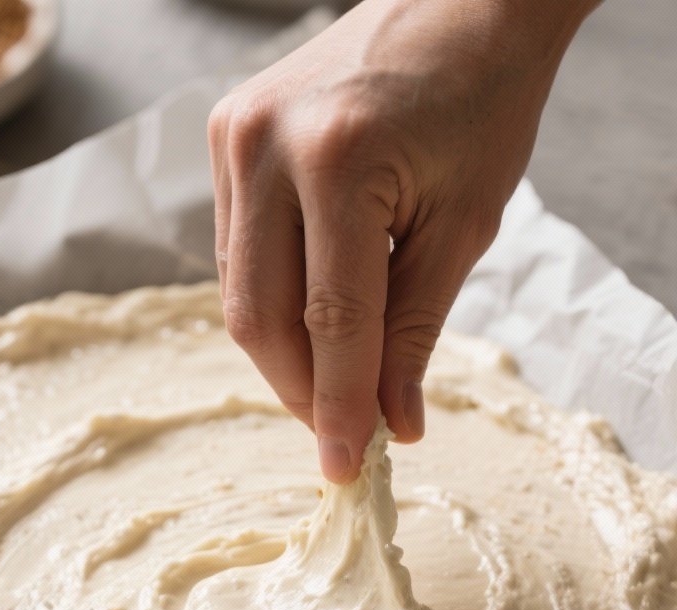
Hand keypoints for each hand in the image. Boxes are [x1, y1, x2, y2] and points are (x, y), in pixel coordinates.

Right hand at [209, 0, 596, 481]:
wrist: (459, 4)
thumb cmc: (480, 105)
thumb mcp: (462, 227)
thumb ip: (417, 331)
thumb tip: (391, 425)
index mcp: (338, 159)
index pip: (331, 319)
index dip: (337, 404)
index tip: (347, 467)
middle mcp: (266, 145)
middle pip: (261, 315)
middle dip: (302, 390)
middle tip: (341, 435)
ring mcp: (233, 136)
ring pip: (239, 292)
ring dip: (286, 355)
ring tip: (335, 385)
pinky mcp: (225, 137)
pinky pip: (235, 254)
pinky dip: (274, 304)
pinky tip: (313, 326)